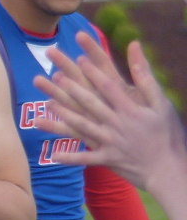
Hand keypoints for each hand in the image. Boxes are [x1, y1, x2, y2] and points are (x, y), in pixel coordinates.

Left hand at [34, 33, 186, 190]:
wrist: (171, 170)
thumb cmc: (167, 133)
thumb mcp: (161, 104)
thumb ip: (146, 78)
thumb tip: (136, 49)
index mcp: (130, 109)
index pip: (109, 86)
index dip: (94, 72)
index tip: (80, 58)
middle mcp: (117, 124)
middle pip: (90, 103)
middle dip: (72, 89)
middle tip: (56, 75)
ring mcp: (110, 142)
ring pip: (83, 126)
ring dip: (65, 115)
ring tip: (48, 103)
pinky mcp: (107, 158)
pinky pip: (86, 158)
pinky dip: (70, 157)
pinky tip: (53, 155)